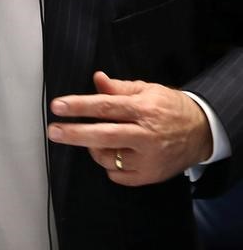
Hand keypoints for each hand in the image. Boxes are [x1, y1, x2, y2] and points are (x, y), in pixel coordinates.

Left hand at [48, 71, 212, 185]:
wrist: (201, 131)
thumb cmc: (170, 106)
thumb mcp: (147, 89)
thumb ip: (118, 87)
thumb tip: (96, 79)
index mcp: (143, 109)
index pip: (105, 106)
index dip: (78, 106)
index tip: (57, 106)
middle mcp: (145, 135)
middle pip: (102, 136)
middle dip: (74, 134)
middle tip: (53, 132)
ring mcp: (148, 159)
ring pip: (107, 157)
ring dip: (93, 147)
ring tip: (95, 137)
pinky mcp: (149, 176)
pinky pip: (117, 175)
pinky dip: (108, 164)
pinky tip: (113, 152)